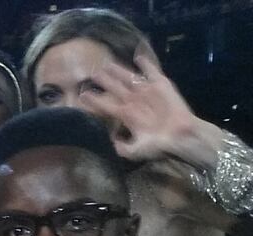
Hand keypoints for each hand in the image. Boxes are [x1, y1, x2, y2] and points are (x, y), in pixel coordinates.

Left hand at [80, 54, 220, 168]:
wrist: (181, 136)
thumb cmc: (159, 145)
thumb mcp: (136, 150)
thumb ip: (121, 148)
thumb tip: (109, 143)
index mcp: (126, 115)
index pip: (106, 105)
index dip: (94, 101)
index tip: (82, 95)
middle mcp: (134, 101)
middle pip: (115, 88)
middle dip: (104, 81)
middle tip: (91, 73)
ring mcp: (147, 92)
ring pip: (129, 78)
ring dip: (118, 71)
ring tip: (107, 64)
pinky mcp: (161, 85)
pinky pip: (152, 72)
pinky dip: (146, 64)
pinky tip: (137, 56)